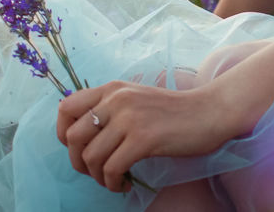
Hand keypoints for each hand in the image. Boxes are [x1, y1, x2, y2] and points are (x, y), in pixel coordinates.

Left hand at [56, 80, 244, 192]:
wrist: (209, 112)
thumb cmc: (174, 111)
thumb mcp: (136, 99)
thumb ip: (111, 108)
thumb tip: (83, 135)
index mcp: (112, 89)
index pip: (65, 107)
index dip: (63, 133)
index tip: (78, 149)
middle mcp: (116, 99)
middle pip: (72, 137)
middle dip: (78, 162)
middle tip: (96, 172)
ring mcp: (129, 118)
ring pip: (91, 157)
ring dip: (98, 177)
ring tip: (114, 180)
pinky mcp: (143, 139)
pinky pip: (112, 169)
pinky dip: (113, 183)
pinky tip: (125, 184)